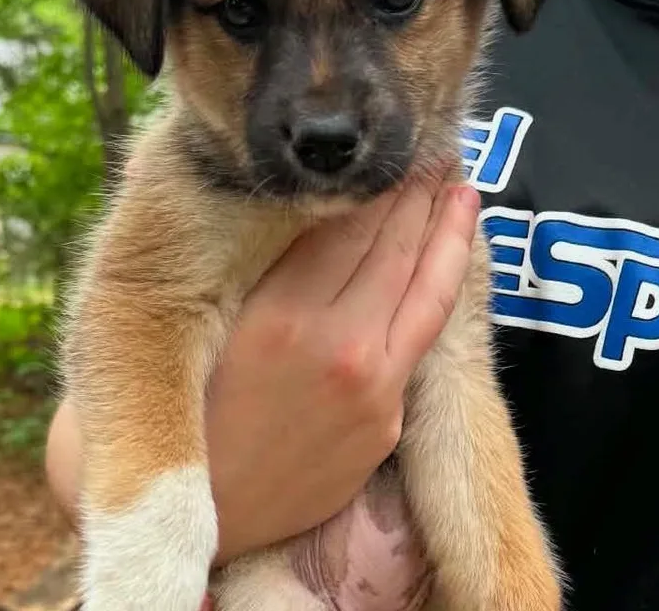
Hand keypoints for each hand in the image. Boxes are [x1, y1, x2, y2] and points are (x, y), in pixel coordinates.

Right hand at [45, 173, 479, 566]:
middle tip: (436, 152)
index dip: (377, 182)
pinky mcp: (388, 419)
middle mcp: (336, 345)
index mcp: (280, 316)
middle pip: (393, 247)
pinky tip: (454, 257)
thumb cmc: (198, 407)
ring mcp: (373, 385)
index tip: (393, 151)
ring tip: (460, 188)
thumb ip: (267, 267)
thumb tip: (313, 203)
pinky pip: (427, 334)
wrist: (210, 508)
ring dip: (448, 231)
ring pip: (426, 286)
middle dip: (418, 193)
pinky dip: (445, 285)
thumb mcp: (216, 325)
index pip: (347, 225)